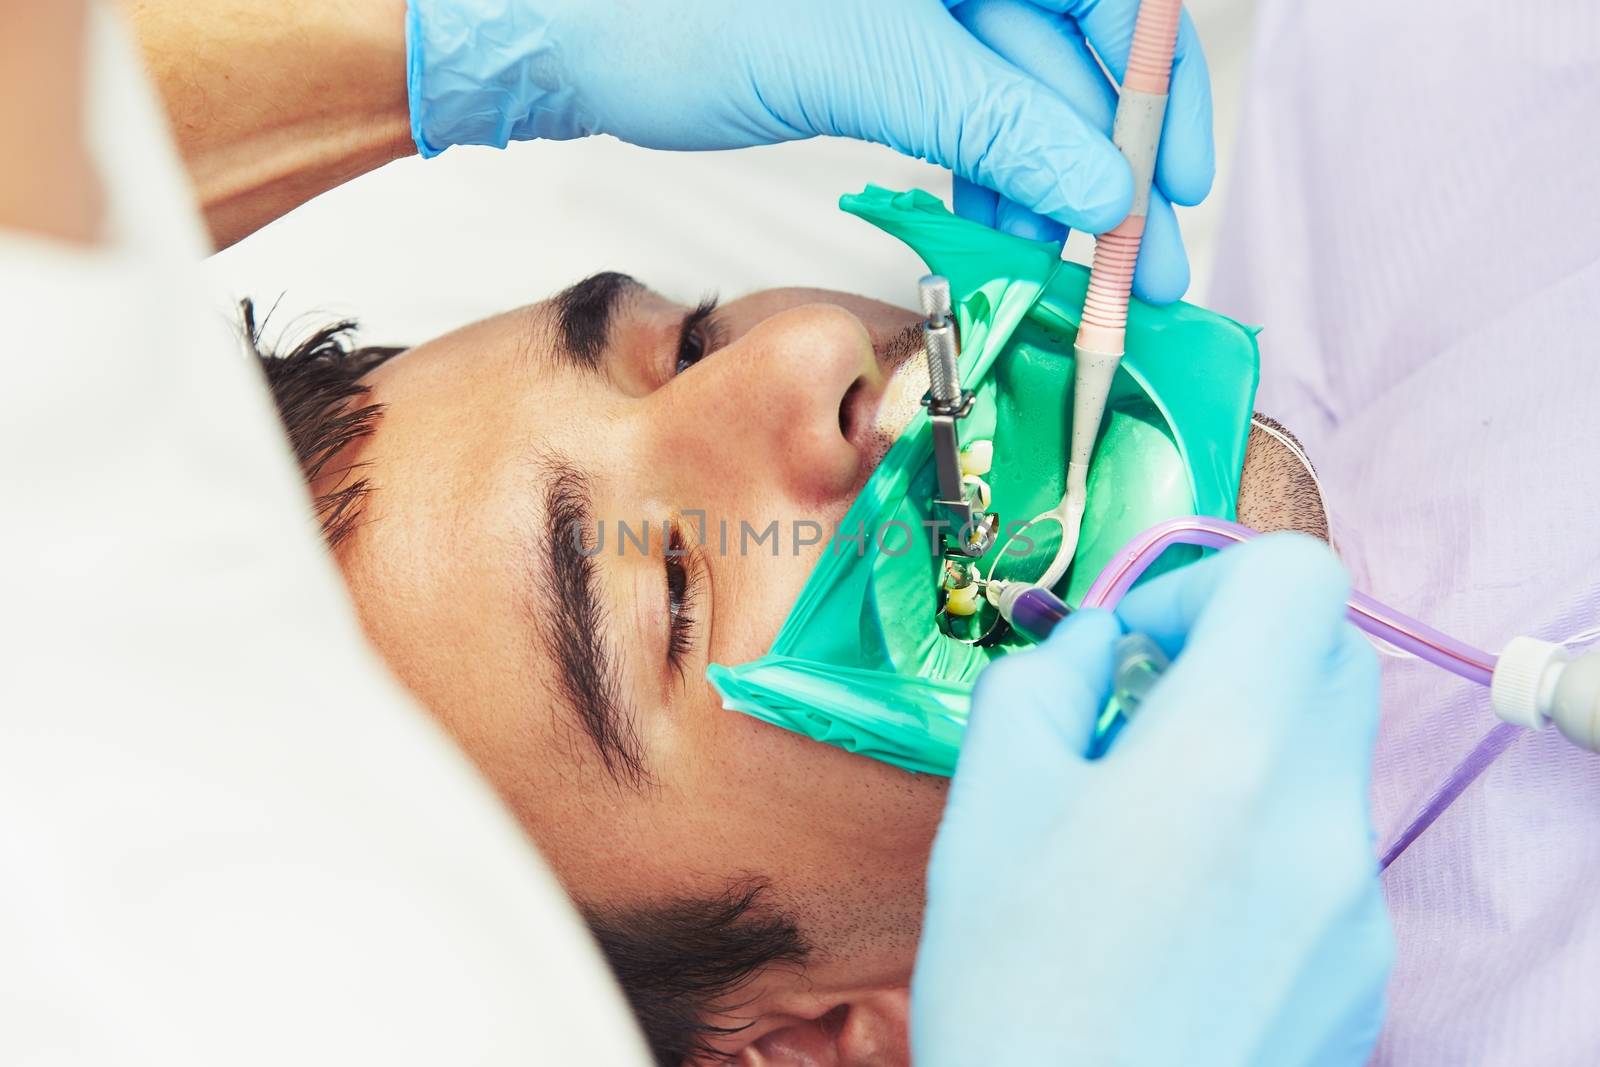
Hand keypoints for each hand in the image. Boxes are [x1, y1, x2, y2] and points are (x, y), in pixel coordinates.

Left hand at [406, 0, 1192, 250]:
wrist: (548, 23)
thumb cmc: (674, 3)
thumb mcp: (860, 58)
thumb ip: (992, 114)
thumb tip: (1098, 181)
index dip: (1153, 84)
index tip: (1171, 177)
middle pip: (1064, 47)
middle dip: (1101, 160)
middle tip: (1132, 263)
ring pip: (1008, 88)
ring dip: (1042, 183)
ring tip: (1066, 274)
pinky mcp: (869, 38)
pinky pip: (953, 105)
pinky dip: (979, 173)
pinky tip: (998, 235)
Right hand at [913, 535, 1390, 1065]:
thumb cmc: (1015, 986)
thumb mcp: (988, 803)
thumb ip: (1043, 684)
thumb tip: (1093, 651)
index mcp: (1230, 754)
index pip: (1295, 577)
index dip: (1207, 580)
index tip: (1138, 649)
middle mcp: (1322, 817)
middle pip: (1327, 656)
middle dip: (1234, 655)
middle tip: (1136, 720)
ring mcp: (1358, 903)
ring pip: (1326, 757)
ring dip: (1247, 749)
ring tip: (1143, 829)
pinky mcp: (1361, 969)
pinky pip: (1329, 851)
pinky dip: (1267, 835)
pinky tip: (1181, 908)